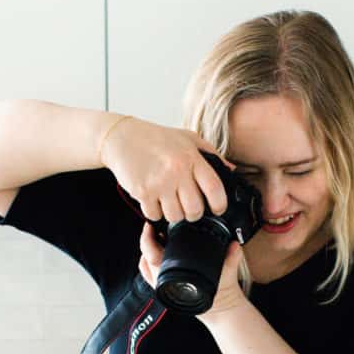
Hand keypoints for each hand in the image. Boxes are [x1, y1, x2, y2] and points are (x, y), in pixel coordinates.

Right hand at [101, 117, 231, 223]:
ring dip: (174, 214)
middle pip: (194, 209)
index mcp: (191, 158)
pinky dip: (155, 212)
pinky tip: (154, 200)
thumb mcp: (188, 138)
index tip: (217, 209)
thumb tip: (231, 170)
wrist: (122, 138)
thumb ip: (211, 154)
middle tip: (188, 207)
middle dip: (194, 213)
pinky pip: (154, 215)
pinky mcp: (142, 192)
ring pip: (175, 216)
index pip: (214, 189)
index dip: (220, 205)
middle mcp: (177, 171)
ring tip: (169, 201)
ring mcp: (159, 183)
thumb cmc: (158, 138)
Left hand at [138, 224, 244, 316]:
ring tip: (153, 237)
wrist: (222, 311)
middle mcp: (166, 286)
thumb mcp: (227, 275)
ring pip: (144, 268)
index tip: (150, 227)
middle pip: (145, 260)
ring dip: (145, 252)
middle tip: (151, 227)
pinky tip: (155, 251)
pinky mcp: (166, 289)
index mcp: (176, 280)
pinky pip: (150, 274)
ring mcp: (163, 288)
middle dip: (146, 241)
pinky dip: (148, 262)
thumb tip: (234, 244)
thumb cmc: (221, 296)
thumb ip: (232, 258)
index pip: (153, 258)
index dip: (148, 240)